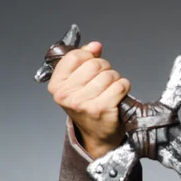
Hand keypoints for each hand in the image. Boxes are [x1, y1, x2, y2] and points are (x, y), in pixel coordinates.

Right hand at [47, 42, 130, 157]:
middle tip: (104, 82)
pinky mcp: (101, 109)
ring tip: (111, 90)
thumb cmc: (88, 107)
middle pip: (96, 64)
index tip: (93, 64)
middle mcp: (67, 95)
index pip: (76, 56)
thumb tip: (95, 46)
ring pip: (110, 75)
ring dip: (116, 79)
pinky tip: (119, 95)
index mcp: (57, 85)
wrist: (97, 134)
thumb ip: (84, 60)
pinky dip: (124, 87)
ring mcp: (83, 103)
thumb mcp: (78, 83)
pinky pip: (120, 85)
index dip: (90, 56)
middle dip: (105, 69)